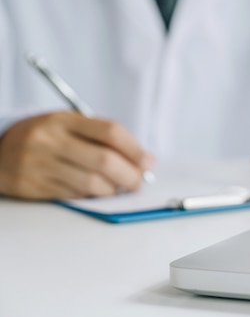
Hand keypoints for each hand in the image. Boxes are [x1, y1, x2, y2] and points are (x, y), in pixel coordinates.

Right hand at [0, 111, 153, 199]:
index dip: (135, 149)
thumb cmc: (45, 138)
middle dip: (130, 175)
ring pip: (92, 183)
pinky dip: (93, 196)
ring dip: (113, 190)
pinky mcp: (34, 186)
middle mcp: (51, 140)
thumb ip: (103, 138)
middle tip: (138, 182)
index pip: (110, 132)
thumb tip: (145, 160)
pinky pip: (75, 195)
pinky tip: (96, 192)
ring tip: (117, 188)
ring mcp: (41, 164)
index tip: (148, 162)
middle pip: (105, 161)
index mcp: (64, 120)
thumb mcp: (68, 125)